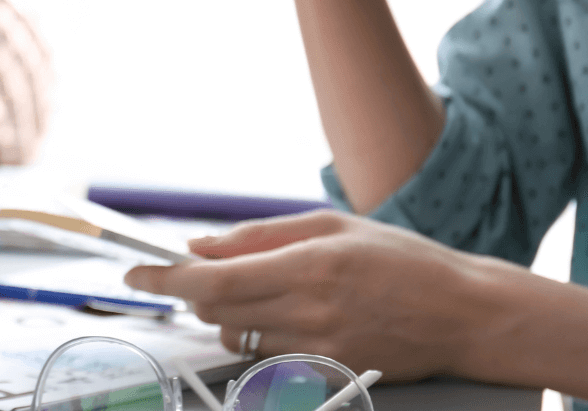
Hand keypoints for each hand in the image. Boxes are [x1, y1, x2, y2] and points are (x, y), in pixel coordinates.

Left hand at [123, 211, 489, 380]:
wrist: (463, 314)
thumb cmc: (400, 260)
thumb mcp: (329, 226)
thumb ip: (258, 236)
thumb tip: (200, 245)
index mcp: (308, 265)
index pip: (214, 281)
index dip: (166, 278)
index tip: (135, 271)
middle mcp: (309, 311)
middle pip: (215, 311)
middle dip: (197, 290)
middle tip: (209, 270)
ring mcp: (318, 348)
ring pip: (234, 336)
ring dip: (227, 313)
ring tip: (263, 290)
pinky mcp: (326, 372)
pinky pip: (264, 356)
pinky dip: (257, 335)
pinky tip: (286, 316)